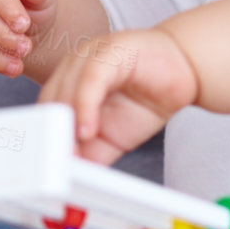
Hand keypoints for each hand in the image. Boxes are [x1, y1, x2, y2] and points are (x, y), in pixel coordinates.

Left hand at [37, 28, 197, 164]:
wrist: (185, 71)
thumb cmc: (146, 99)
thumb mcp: (114, 138)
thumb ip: (92, 154)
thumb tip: (71, 177)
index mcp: (69, 84)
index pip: (45, 110)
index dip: (44, 137)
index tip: (45, 165)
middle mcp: (74, 67)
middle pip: (50, 100)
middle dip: (51, 135)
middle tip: (54, 164)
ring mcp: (90, 55)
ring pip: (66, 89)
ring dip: (66, 124)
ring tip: (71, 152)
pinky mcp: (111, 51)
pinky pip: (90, 80)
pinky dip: (85, 107)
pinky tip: (88, 130)